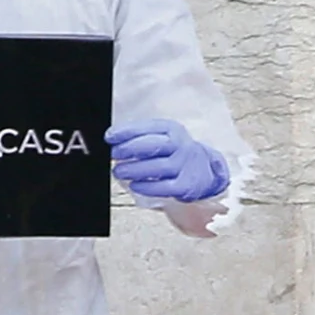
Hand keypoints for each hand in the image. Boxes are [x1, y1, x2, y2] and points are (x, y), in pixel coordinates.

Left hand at [105, 119, 227, 204]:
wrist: (205, 172)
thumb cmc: (176, 154)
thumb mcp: (164, 137)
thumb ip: (141, 137)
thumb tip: (113, 142)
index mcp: (172, 130)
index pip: (148, 127)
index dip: (126, 131)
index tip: (110, 137)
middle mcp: (180, 146)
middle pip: (154, 145)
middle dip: (130, 149)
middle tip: (114, 154)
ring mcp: (184, 166)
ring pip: (158, 167)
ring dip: (134, 169)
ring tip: (119, 171)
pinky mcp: (185, 186)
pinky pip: (164, 187)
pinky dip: (146, 186)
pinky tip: (134, 185)